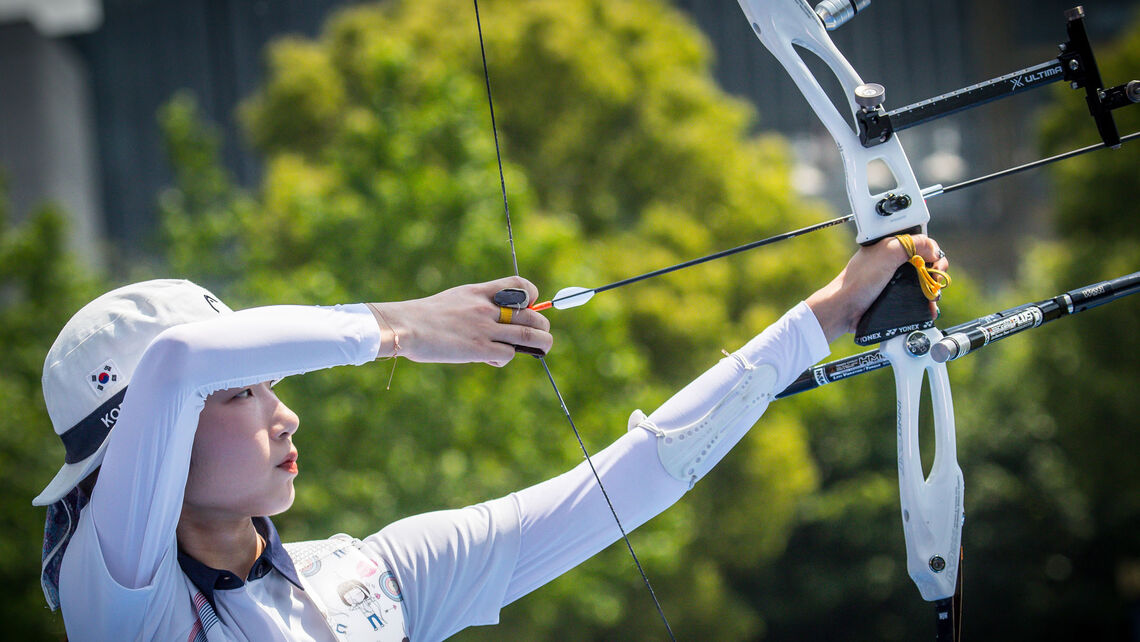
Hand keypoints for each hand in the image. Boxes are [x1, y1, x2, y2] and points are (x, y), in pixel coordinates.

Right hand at [367, 276, 552, 366]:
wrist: (405, 325)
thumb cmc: (425, 316)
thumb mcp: (456, 299)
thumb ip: (478, 305)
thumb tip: (497, 320)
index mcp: (480, 292)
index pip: (519, 284)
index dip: (532, 295)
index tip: (530, 305)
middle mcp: (486, 308)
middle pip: (531, 315)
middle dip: (542, 326)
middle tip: (541, 334)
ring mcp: (484, 328)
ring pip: (528, 335)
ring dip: (540, 343)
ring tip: (541, 347)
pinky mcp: (478, 348)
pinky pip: (507, 354)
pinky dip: (505, 358)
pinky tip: (492, 359)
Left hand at [806, 234, 948, 342]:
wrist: (845, 309)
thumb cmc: (858, 281)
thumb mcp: (886, 254)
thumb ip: (910, 244)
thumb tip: (934, 250)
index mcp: (891, 246)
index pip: (922, 244)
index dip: (933, 254)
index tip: (935, 266)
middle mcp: (894, 261)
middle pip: (926, 264)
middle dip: (935, 273)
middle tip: (934, 283)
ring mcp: (895, 280)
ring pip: (923, 282)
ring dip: (932, 290)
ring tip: (932, 298)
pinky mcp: (895, 297)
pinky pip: (916, 298)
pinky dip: (925, 303)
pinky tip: (928, 308)